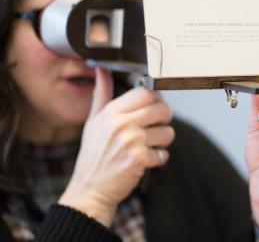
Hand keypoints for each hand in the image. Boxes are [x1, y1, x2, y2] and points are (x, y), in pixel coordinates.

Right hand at [59, 68, 174, 226]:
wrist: (90, 188)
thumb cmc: (94, 155)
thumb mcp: (93, 121)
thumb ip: (101, 94)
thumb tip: (101, 70)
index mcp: (111, 112)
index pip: (145, 93)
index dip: (156, 99)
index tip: (154, 107)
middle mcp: (121, 124)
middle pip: (162, 109)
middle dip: (164, 119)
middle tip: (155, 126)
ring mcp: (131, 142)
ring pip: (168, 132)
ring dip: (162, 141)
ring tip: (148, 145)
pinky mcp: (139, 160)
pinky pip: (164, 153)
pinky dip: (158, 159)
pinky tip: (145, 160)